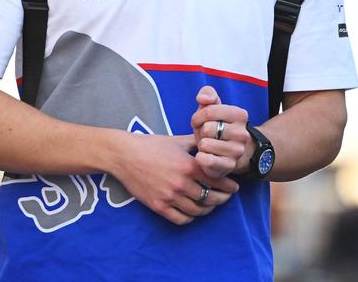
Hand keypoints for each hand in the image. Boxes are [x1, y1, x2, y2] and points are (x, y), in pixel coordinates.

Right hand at [111, 132, 238, 224]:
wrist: (123, 155)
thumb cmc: (150, 145)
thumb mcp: (175, 140)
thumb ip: (196, 142)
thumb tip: (212, 139)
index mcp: (189, 166)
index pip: (218, 181)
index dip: (229, 186)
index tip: (233, 187)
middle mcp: (181, 183)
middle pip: (211, 199)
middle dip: (222, 199)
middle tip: (224, 197)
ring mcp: (170, 196)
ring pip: (198, 211)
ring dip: (207, 209)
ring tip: (209, 205)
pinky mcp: (159, 206)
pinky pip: (181, 219)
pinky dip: (190, 217)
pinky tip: (192, 211)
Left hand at [190, 86, 251, 177]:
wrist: (229, 151)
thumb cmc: (216, 126)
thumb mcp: (212, 107)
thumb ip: (208, 94)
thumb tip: (203, 98)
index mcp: (240, 115)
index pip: (209, 111)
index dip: (198, 117)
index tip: (200, 121)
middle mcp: (242, 134)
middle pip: (207, 128)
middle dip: (201, 131)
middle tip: (207, 135)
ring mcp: (238, 151)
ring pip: (205, 144)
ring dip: (201, 145)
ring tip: (209, 145)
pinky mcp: (229, 166)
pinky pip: (207, 160)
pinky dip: (201, 158)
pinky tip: (205, 156)